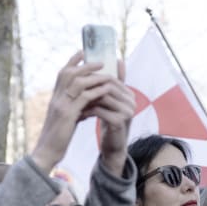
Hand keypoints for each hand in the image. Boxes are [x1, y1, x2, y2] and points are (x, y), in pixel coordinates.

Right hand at [31, 51, 115, 172]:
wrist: (47, 153)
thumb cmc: (57, 138)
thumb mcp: (67, 120)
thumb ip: (76, 109)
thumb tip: (89, 104)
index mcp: (55, 98)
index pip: (62, 73)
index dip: (72, 61)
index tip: (83, 52)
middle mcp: (56, 98)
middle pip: (69, 73)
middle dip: (85, 65)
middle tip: (100, 61)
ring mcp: (60, 105)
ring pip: (77, 82)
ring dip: (94, 76)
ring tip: (107, 74)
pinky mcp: (67, 115)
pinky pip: (84, 98)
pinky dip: (96, 92)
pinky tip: (106, 90)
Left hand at [81, 60, 134, 176]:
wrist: (113, 145)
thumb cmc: (110, 120)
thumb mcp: (110, 101)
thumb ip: (113, 83)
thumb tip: (118, 60)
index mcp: (130, 94)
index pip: (111, 79)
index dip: (94, 79)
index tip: (79, 80)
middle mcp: (132, 101)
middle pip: (107, 87)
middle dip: (90, 87)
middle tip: (74, 88)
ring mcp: (127, 111)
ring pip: (102, 97)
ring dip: (87, 98)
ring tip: (74, 99)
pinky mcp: (120, 122)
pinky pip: (100, 111)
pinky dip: (88, 110)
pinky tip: (79, 112)